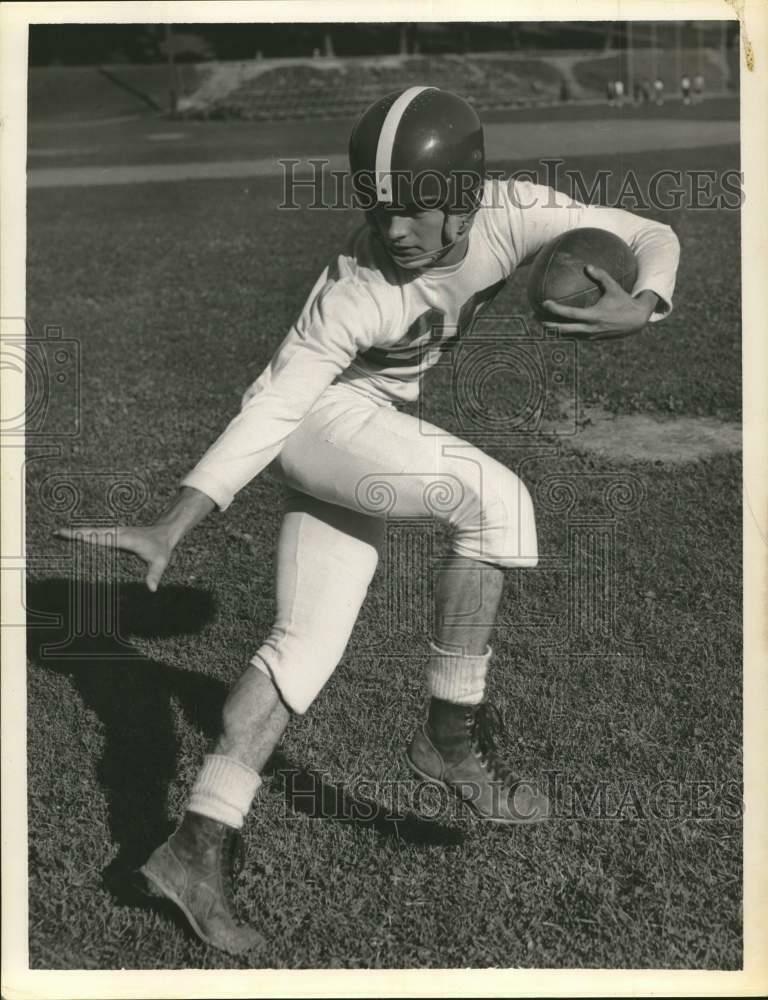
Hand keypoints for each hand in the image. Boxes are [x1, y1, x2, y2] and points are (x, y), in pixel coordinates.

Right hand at [53, 523, 174, 591]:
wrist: (164, 532)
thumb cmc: (161, 548)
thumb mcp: (160, 562)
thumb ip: (154, 574)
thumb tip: (151, 589)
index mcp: (124, 539)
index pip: (102, 538)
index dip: (87, 537)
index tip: (72, 535)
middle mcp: (117, 533)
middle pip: (93, 532)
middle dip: (75, 532)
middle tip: (57, 532)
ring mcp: (115, 532)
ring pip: (93, 531)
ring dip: (77, 532)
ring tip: (59, 533)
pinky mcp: (115, 533)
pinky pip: (97, 534)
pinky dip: (85, 535)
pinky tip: (75, 537)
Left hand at [542, 266, 657, 340]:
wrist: (636, 321)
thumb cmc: (624, 301)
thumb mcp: (614, 287)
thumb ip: (601, 276)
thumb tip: (587, 266)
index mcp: (593, 316)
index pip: (569, 314)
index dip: (555, 310)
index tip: (544, 303)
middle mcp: (589, 328)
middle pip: (563, 329)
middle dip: (548, 325)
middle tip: (535, 317)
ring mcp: (590, 335)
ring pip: (567, 335)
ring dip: (554, 330)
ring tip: (542, 322)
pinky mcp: (592, 338)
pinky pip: (575, 335)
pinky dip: (565, 331)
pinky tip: (557, 324)